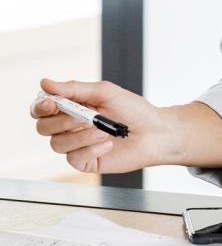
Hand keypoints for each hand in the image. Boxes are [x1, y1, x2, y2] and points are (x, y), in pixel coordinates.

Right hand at [30, 78, 171, 174]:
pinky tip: (108, 144)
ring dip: (80, 136)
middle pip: (43, 128)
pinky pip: (74, 158)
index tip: (51, 103)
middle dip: (60, 122)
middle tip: (84, 117)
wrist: (156, 132)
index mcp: (72, 107)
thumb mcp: (105, 92)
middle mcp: (70, 127)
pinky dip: (91, 149)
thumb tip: (45, 83)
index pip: (41, 109)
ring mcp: (77, 145)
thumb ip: (74, 89)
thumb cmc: (134, 110)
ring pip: (57, 144)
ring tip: (104, 131)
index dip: (40, 106)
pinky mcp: (86, 162)